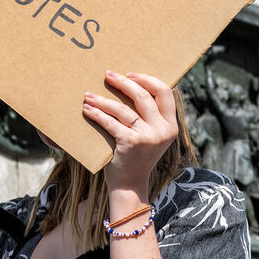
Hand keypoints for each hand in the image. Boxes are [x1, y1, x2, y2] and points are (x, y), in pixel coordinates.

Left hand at [83, 70, 177, 197]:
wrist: (129, 185)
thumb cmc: (137, 156)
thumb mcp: (152, 136)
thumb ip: (151, 116)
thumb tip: (134, 85)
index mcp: (171, 125)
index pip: (165, 92)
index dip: (147, 79)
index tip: (130, 74)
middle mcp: (163, 130)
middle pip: (143, 96)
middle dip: (124, 82)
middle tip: (108, 75)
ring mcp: (148, 137)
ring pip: (123, 109)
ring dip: (103, 100)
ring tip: (89, 95)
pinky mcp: (130, 143)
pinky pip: (111, 123)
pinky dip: (97, 114)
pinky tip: (87, 110)